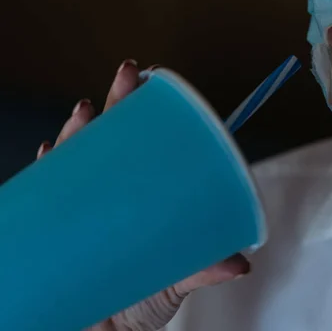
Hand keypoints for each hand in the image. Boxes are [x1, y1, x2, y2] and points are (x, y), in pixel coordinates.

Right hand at [37, 60, 250, 330]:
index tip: (151, 83)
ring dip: (77, 132)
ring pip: (75, 159)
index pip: (144, 145)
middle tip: (127, 78)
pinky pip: (44, 194)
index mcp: (142, 198)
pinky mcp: (54, 228)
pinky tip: (49, 155)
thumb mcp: (175, 281)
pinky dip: (45, 172)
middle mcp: (111, 195)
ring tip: (86, 114)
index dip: (145, 112)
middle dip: (115, 104)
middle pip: (110, 139)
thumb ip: (203, 270)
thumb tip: (239, 263)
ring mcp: (82, 208)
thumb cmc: (142, 299)